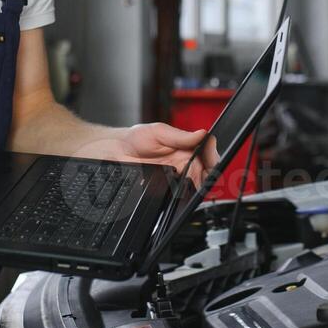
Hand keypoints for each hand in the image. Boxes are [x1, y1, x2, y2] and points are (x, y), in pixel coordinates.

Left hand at [81, 123, 219, 183]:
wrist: (114, 153)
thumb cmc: (133, 139)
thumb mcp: (158, 132)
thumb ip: (180, 136)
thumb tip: (202, 134)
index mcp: (185, 146)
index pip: (208, 151)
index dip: (213, 158)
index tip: (212, 162)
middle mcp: (183, 161)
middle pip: (206, 170)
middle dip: (209, 175)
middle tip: (205, 179)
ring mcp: (176, 175)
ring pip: (197, 184)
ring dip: (200, 186)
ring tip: (199, 187)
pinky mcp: (167, 188)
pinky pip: (182, 194)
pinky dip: (188, 194)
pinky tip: (187, 193)